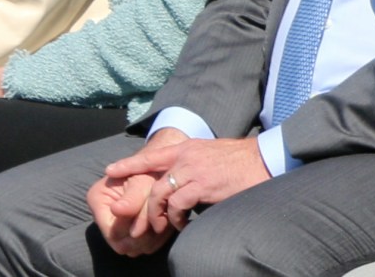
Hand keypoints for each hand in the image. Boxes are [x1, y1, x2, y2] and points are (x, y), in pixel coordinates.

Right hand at [88, 128, 187, 255]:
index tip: (153, 220)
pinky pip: (140, 247)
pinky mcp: (128, 229)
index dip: (133, 231)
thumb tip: (117, 210)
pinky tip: (165, 227)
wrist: (161, 167)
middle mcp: (103, 214)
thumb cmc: (151, 170)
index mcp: (97, 198)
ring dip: (151, 240)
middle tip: (163, 225)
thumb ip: (132, 197)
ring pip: (133, 248)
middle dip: (144, 238)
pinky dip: (154, 241)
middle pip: (122, 243)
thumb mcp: (142, 181)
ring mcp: (116, 224)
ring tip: (165, 223)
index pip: (112, 232)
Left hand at [105, 136, 270, 232]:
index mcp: (187, 148)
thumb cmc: (241, 160)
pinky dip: (177, 218)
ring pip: (160, 195)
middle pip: (151, 181)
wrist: (263, 159)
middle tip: (139, 225)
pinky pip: (178, 204)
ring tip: (164, 227)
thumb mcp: (211, 154)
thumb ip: (194, 162)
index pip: (151, 155)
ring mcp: (193, 170)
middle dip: (142, 207)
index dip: (129, 163)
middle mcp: (186, 157)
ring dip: (158, 215)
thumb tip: (183, 179)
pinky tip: (183, 224)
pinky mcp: (202, 185)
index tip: (110, 171)